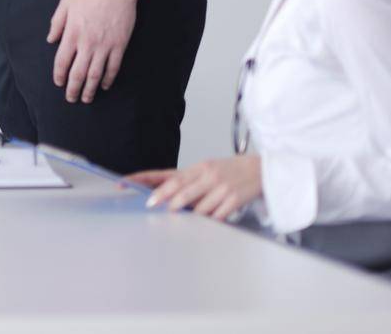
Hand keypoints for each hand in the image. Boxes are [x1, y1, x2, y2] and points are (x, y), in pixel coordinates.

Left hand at [47, 0, 137, 101]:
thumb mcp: (65, 3)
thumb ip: (56, 23)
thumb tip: (50, 40)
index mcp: (72, 33)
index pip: (62, 61)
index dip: (59, 75)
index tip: (59, 83)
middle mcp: (87, 43)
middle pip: (78, 73)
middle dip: (73, 89)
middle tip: (71, 99)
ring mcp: (104, 45)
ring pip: (95, 74)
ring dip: (90, 89)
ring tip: (87, 98)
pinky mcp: (119, 45)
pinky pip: (113, 67)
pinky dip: (108, 79)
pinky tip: (104, 85)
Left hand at [130, 155, 262, 219]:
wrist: (263, 170)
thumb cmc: (232, 171)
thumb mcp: (208, 170)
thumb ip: (189, 182)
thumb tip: (166, 196)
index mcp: (198, 167)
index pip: (167, 174)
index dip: (144, 179)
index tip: (126, 183)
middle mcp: (208, 175)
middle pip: (179, 189)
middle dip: (163, 199)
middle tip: (152, 206)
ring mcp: (221, 187)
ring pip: (197, 206)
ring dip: (188, 215)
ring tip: (184, 217)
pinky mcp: (234, 199)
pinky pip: (216, 215)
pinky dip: (210, 220)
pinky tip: (208, 222)